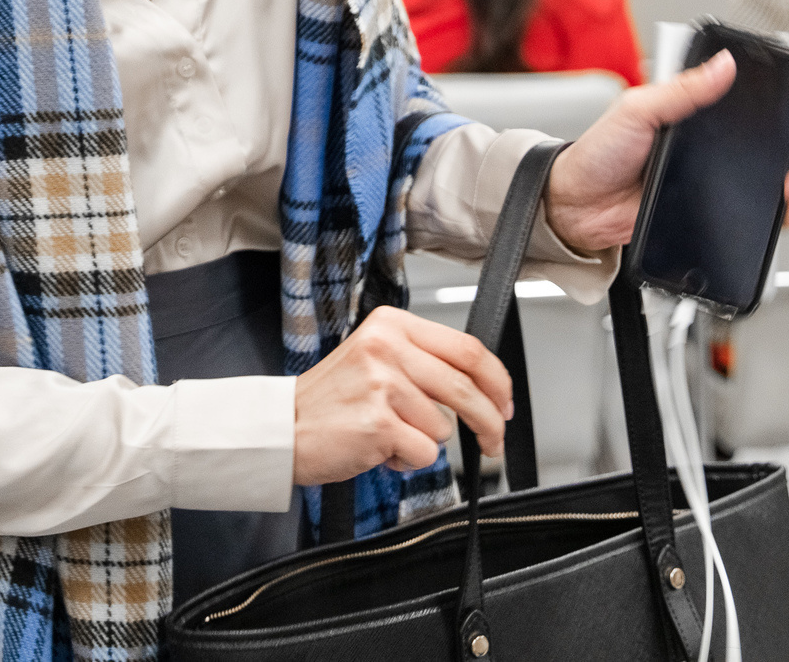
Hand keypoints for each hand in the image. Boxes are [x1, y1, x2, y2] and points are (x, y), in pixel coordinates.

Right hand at [292, 307, 511, 484]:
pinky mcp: (378, 422)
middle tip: (492, 441)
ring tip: (388, 435)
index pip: (467, 348)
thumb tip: (481, 389)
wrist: (283, 429)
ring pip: (443, 426)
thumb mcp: (375, 359)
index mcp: (391, 325)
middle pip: (466, 387)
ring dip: (423, 442)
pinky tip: (379, 450)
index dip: (497, 381)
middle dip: (490, 422)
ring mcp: (382, 384)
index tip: (505, 403)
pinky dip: (407, 462)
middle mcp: (387, 347)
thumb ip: (422, 363)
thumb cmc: (331, 401)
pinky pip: (423, 453)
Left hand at [540, 53, 733, 253]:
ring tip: (704, 158)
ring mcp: (691, 166)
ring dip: (725, 160)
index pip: (712, 89)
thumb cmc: (598, 154)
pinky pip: (720, 192)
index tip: (749, 75)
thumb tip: (723, 63)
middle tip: (720, 126)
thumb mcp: (637, 110)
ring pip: (728, 160)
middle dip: (731, 127)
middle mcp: (683, 136)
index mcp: (671, 106)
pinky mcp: (695, 196)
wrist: (582, 207)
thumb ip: (681, 89)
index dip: (731, 83)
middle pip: (725, 127)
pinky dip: (721, 189)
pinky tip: (710, 184)